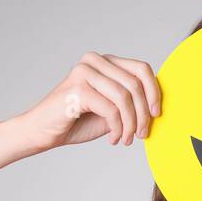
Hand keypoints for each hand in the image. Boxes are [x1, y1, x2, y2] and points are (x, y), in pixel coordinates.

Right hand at [19, 52, 160, 150]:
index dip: (154, 92)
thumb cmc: (77, 121)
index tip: (156, 115)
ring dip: (131, 124)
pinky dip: (118, 128)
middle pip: (135, 84)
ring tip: (127, 139)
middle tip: (141, 134)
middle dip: (143, 114)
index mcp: (104, 61)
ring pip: (125, 97)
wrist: (42, 132)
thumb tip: (158, 105)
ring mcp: (84, 72)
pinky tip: (114, 139)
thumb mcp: (112, 109)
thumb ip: (131, 101)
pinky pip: (111, 109)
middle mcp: (94, 61)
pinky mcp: (78, 88)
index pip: (142, 69)